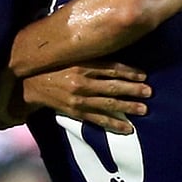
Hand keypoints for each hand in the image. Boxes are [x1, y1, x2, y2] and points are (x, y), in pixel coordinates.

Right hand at [22, 61, 150, 133]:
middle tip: (149, 92)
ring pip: (108, 104)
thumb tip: (115, 53)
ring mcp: (79, 99)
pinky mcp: (76, 113)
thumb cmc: (55, 67)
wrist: (31, 85)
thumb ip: (92, 57)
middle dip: (133, 89)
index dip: (129, 71)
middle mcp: (82, 82)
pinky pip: (98, 120)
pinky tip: (127, 128)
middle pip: (113, 86)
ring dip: (128, 107)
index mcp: (82, 65)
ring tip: (144, 109)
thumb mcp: (72, 57)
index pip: (111, 68)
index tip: (144, 75)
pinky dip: (113, 124)